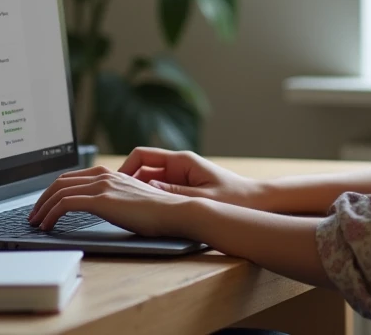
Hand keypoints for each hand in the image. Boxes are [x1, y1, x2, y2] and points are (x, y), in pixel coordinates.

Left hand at [27, 165, 196, 236]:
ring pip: (59, 192)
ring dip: (42, 208)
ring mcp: (102, 186)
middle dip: (42, 198)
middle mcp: (103, 175)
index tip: (44, 205)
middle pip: (60, 182)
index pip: (71, 177)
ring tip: (36, 222)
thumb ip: (114, 198)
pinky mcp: (101, 200)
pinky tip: (47, 226)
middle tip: (33, 214)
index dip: (53, 191)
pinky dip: (51, 214)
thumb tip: (101, 208)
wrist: (174, 211)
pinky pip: (66, 204)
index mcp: (109, 173)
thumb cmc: (157, 212)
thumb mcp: (130, 201)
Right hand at [119, 148, 265, 208]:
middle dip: (126, 182)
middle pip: (141, 168)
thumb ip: (175, 193)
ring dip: (136, 192)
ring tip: (124, 209)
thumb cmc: (235, 198)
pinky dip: (148, 199)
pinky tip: (143, 214)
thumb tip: (146, 187)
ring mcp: (180, 177)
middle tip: (113, 199)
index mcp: (182, 161)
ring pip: (148, 181)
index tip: (115, 185)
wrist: (258, 202)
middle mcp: (178, 166)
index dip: (125, 168)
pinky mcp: (184, 189)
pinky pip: (159, 191)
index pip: (142, 156)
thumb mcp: (203, 198)